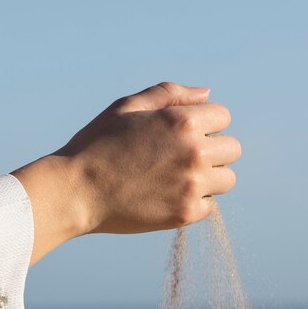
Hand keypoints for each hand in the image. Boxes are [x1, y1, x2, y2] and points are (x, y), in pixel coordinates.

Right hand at [11, 82, 240, 264]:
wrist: (76, 192)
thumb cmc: (97, 145)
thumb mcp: (128, 107)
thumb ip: (170, 94)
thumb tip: (206, 94)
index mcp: (183, 122)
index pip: (223, 117)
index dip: (204, 123)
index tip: (181, 135)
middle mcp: (195, 153)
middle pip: (232, 149)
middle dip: (211, 150)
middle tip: (179, 158)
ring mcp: (192, 186)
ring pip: (227, 180)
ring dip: (209, 177)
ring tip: (176, 178)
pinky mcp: (185, 214)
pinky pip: (209, 206)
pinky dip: (194, 202)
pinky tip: (167, 197)